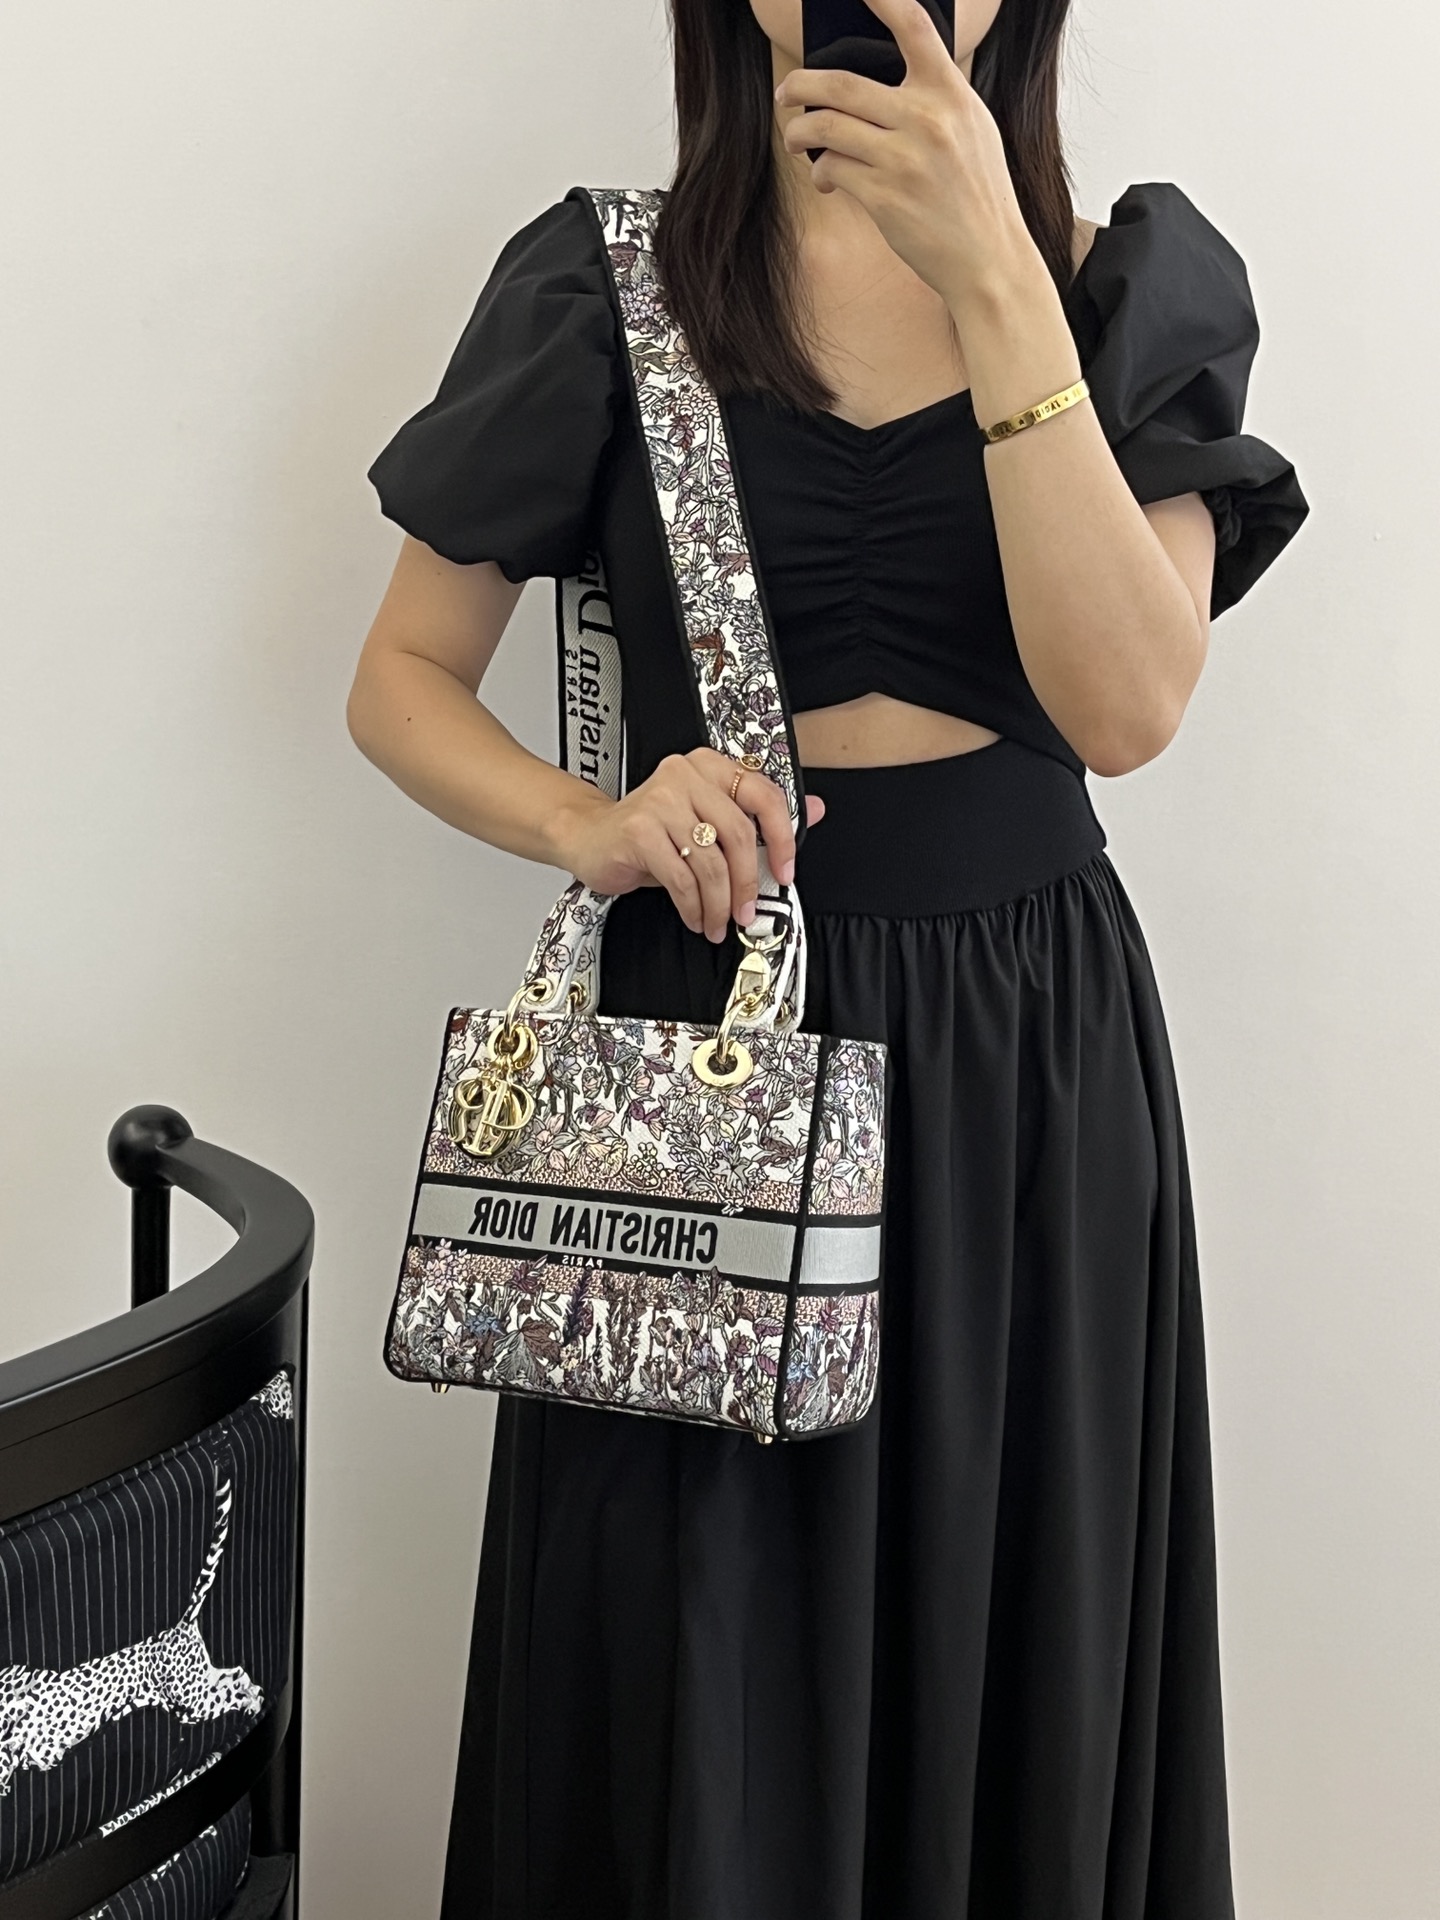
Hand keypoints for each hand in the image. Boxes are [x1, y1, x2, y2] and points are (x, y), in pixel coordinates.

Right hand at [554, 749, 825, 942]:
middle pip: (738, 834)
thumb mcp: (707, 821)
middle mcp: (685, 775)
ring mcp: (659, 800)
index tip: (785, 871)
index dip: (782, 838)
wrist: (590, 836)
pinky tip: (695, 916)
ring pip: (711, 862)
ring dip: (719, 903)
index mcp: (709, 767)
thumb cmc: (650, 832)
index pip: (763, 795)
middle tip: (747, 911)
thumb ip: (758, 816)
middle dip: (748, 883)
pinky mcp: (639, 830)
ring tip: (717, 920)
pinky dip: (693, 906)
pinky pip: (681, 878)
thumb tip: (813, 810)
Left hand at [774, 0, 1039, 315]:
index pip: (914, 28)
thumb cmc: (977, 195)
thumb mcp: (972, 131)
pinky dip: (820, 171)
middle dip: (801, 86)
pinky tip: (826, 179)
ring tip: (795, 138)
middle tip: (786, 94)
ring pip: (827, 127)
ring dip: (799, 131)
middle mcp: (927, 120)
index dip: (882, 0)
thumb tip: (882, 81)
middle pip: (842, 83)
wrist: (989, 258)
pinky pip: (831, 168)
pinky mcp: (884, 197)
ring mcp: (903, 159)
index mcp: (951, 94)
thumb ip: (935, 99)